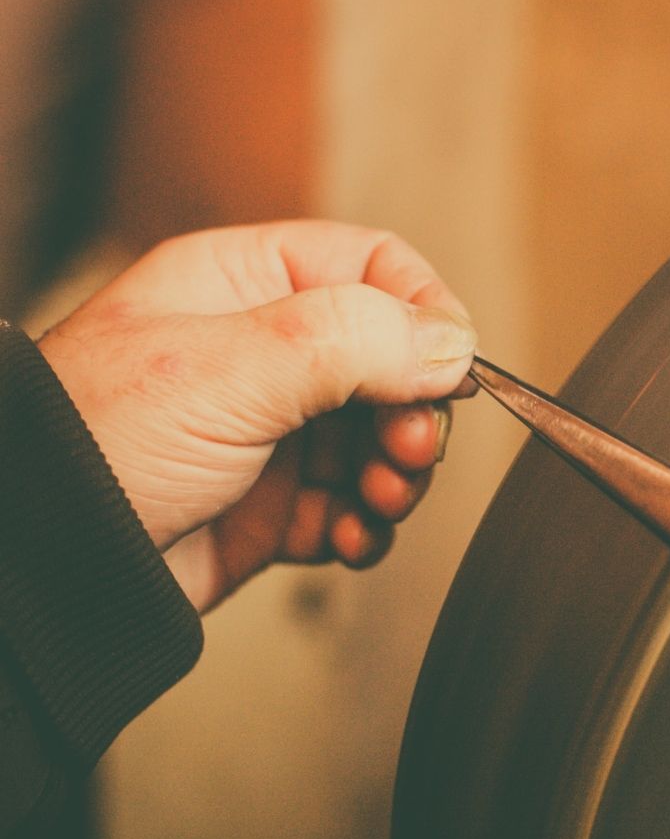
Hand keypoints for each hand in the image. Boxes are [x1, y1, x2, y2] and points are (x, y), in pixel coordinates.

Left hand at [39, 221, 475, 612]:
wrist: (47, 571)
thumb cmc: (99, 444)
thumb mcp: (231, 367)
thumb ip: (353, 340)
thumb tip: (452, 342)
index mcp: (246, 286)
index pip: (371, 266)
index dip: (424, 310)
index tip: (451, 365)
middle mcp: (266, 354)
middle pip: (391, 363)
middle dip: (414, 410)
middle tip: (411, 449)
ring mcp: (273, 432)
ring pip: (381, 440)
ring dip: (397, 474)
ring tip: (379, 500)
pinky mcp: (276, 506)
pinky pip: (354, 507)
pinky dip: (366, 525)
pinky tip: (348, 538)